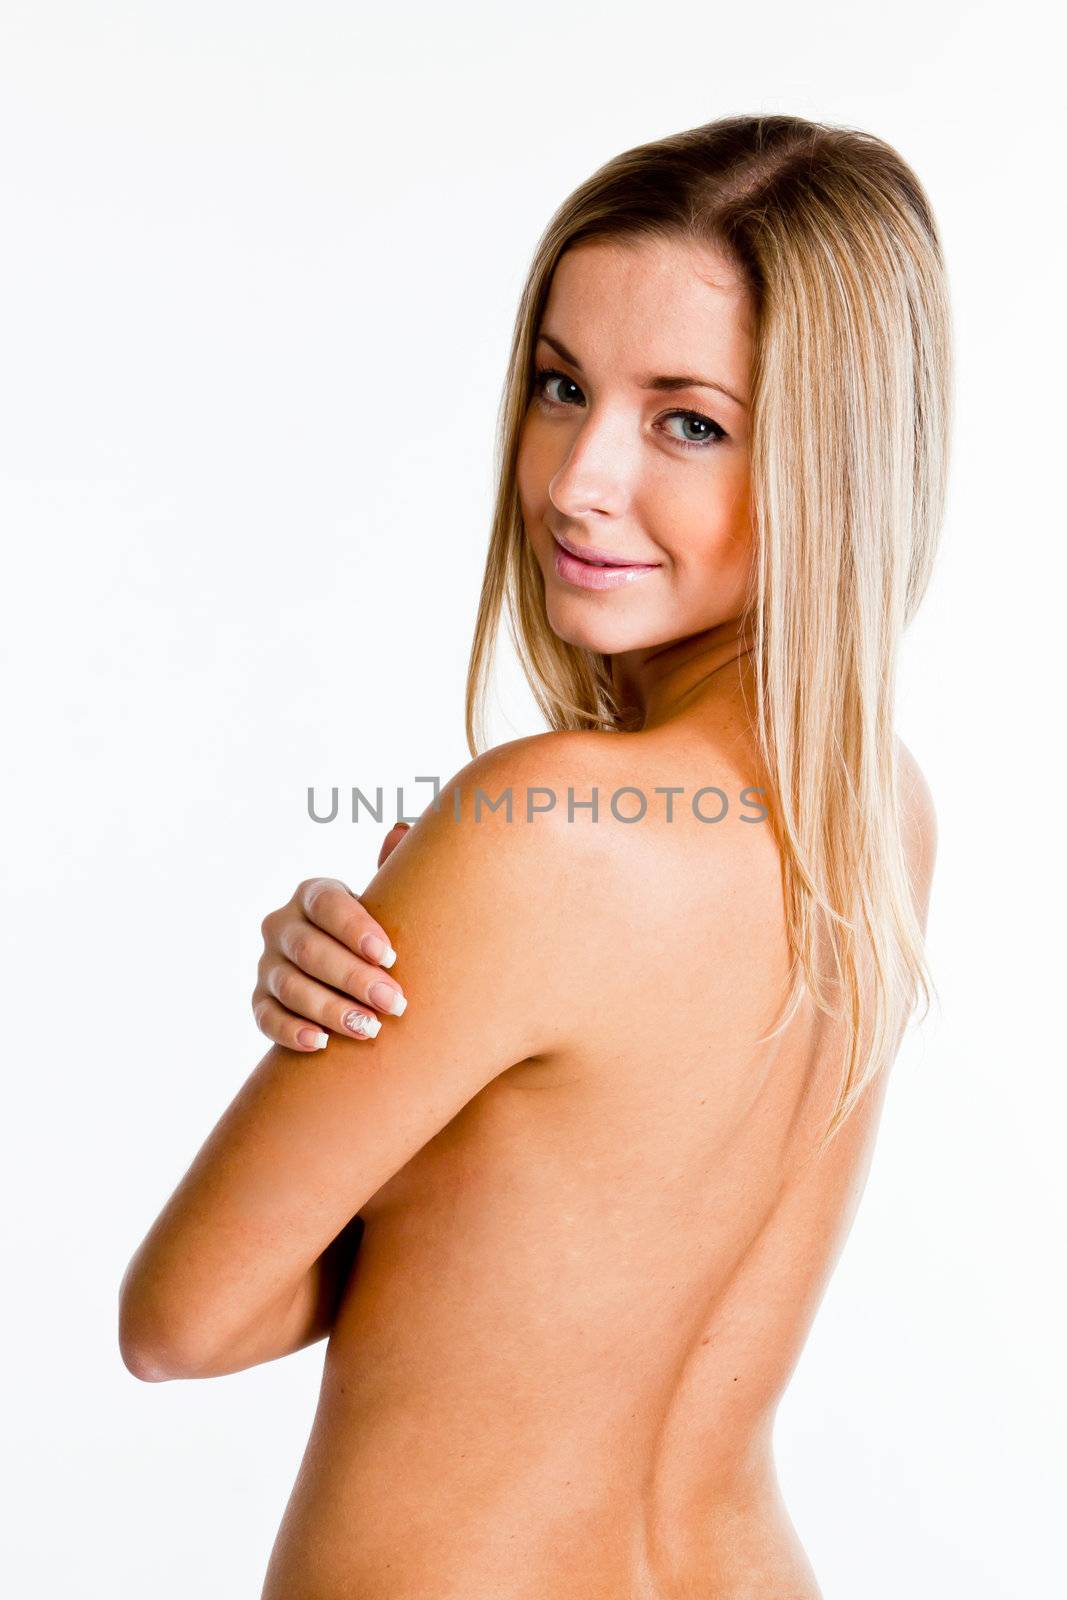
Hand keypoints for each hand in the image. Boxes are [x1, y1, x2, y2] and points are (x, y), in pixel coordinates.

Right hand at [252, 823, 411, 1049]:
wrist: (356, 976)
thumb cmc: (378, 934)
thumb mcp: (389, 900)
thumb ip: (395, 869)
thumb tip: (400, 830)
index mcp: (314, 894)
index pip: (328, 906)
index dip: (356, 930)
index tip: (391, 956)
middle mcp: (283, 925)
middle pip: (311, 951)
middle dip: (353, 978)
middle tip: (395, 1003)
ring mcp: (268, 964)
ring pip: (290, 987)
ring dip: (330, 1009)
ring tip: (370, 1029)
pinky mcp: (261, 1000)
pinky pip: (267, 1017)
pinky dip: (291, 1031)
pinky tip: (322, 1044)